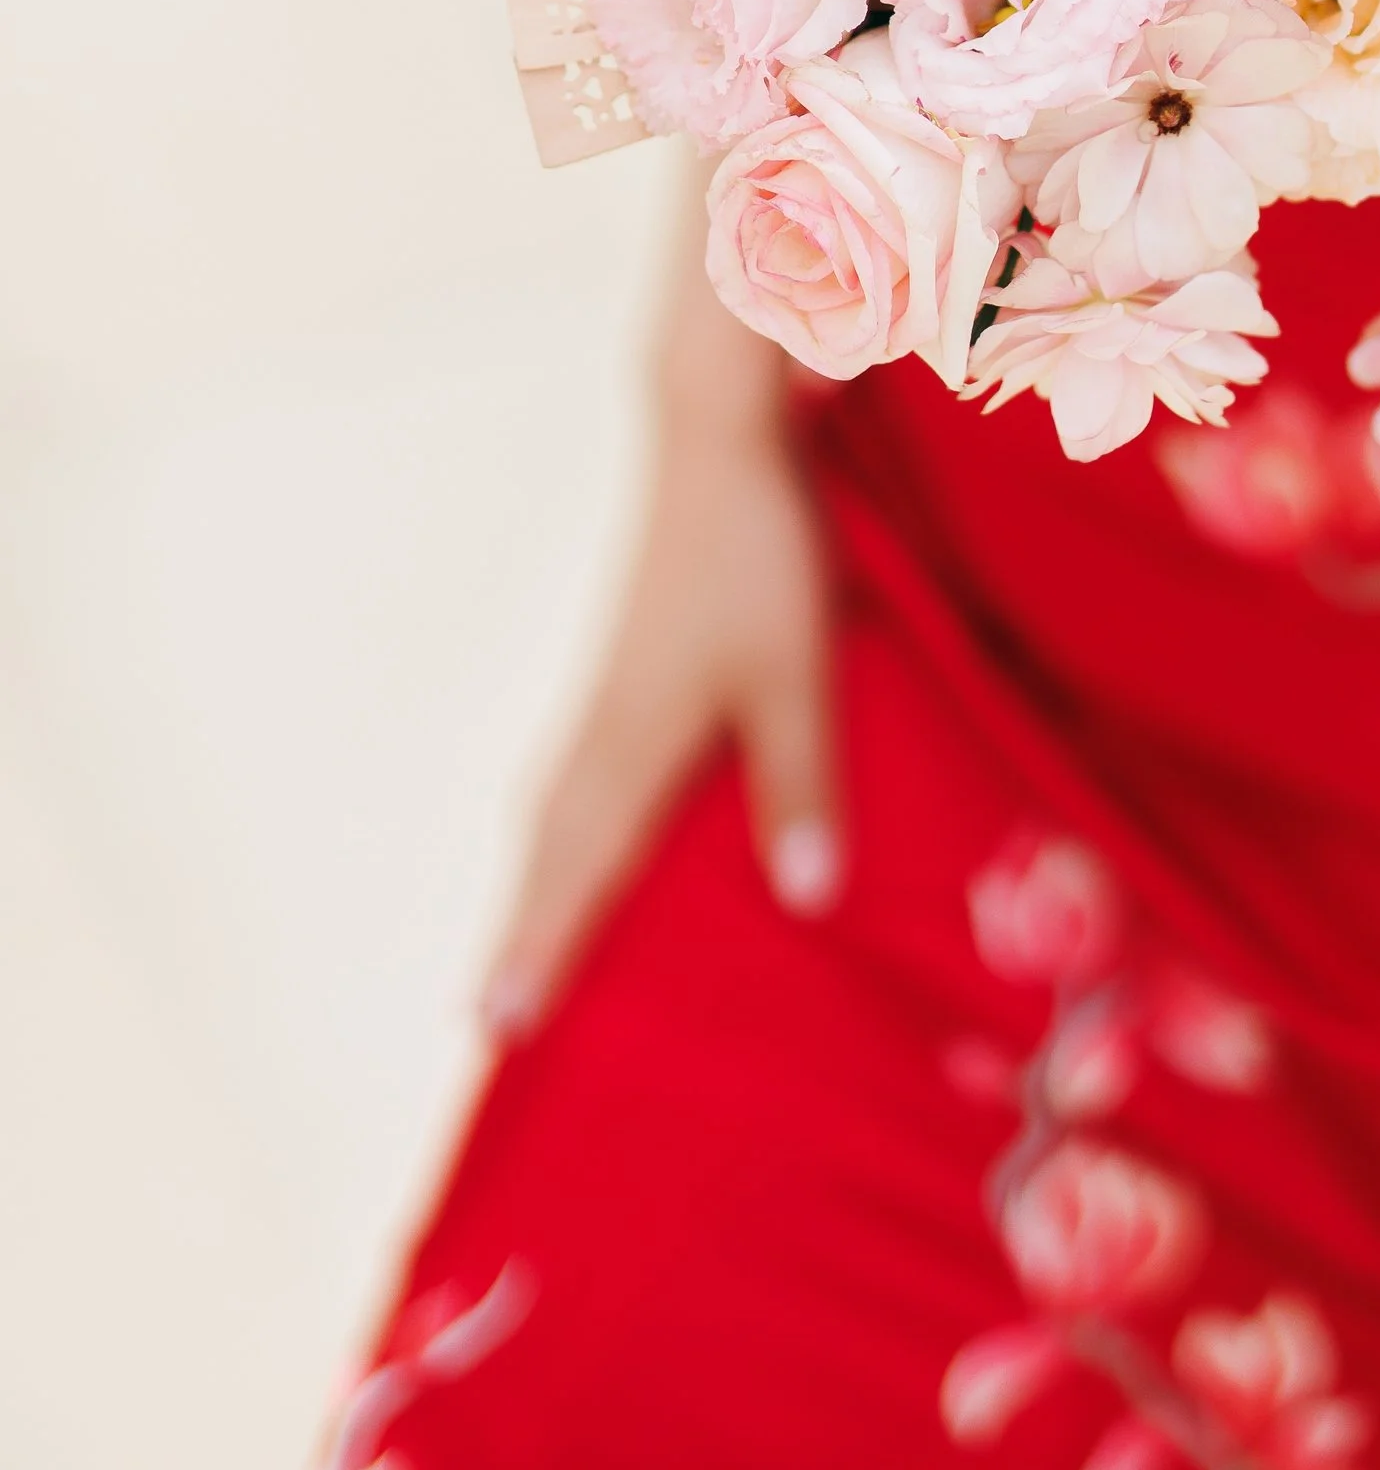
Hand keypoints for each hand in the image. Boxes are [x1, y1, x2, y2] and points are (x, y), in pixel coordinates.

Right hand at [481, 405, 839, 1038]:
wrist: (716, 439)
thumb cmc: (760, 552)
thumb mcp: (797, 670)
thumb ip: (801, 780)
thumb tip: (806, 900)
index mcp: (636, 739)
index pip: (582, 866)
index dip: (541, 947)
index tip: (493, 1030)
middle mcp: (606, 724)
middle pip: (549, 848)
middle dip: (520, 931)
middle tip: (484, 1021)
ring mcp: (610, 689)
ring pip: (557, 806)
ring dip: (536, 878)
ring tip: (518, 943)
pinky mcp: (628, 661)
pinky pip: (578, 767)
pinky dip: (564, 823)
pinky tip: (578, 827)